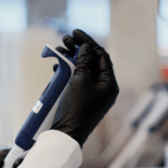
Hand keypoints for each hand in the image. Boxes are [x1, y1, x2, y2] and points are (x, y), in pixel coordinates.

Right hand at [52, 29, 118, 147]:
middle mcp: (104, 88)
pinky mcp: (81, 100)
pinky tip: (57, 66)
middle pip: (92, 62)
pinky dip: (67, 71)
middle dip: (78, 49)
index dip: (89, 42)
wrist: (66, 134)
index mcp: (110, 84)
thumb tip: (86, 47)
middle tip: (65, 39)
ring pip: (83, 70)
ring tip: (58, 50)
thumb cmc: (76, 108)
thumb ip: (83, 61)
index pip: (102, 56)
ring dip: (71, 59)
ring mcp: (93, 94)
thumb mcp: (80, 81)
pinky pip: (76, 81)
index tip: (75, 33)